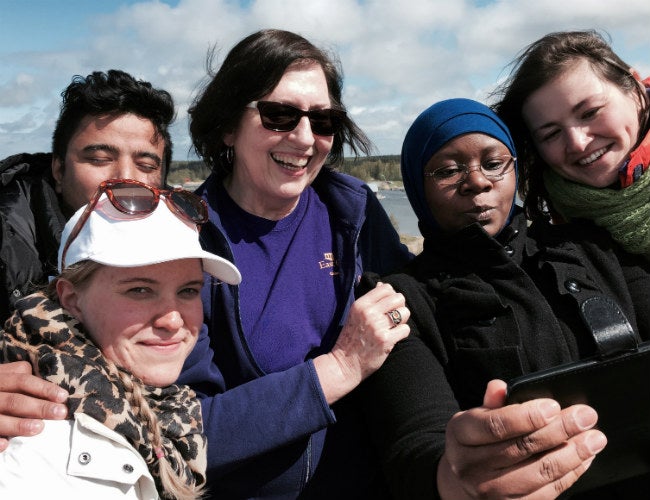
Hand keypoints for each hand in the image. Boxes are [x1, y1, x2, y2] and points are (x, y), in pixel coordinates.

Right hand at [0, 361, 68, 450]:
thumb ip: (21, 377)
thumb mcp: (3, 375)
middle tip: (60, 414)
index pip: (23, 381)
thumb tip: (50, 389)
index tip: (63, 397)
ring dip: (18, 424)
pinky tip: (5, 445)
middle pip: (14, 400)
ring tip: (39, 428)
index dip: (43, 388)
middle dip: (39, 407)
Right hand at [314, 282, 409, 403]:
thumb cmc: (351, 338)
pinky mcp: (385, 340)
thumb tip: (383, 284)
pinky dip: (402, 334)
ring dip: (402, 320)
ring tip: (393, 327)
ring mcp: (377, 326)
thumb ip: (370, 300)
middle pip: (399, 298)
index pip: (386, 288)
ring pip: (405, 313)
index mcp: (360, 304)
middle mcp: (369, 313)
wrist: (344, 364)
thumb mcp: (355, 315)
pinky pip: (405, 329)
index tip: (388, 306)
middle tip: (393, 317)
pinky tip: (393, 338)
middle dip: (399, 307)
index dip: (391, 296)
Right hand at [437, 380, 606, 498]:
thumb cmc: (476, 441)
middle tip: (586, 416)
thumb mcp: (475, 417)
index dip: (527, 416)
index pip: (495, 424)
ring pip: (539, 472)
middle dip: (560, 430)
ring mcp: (490, 491)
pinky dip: (571, 474)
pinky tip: (584, 458)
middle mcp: (470, 465)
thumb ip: (491, 403)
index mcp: (459, 434)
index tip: (554, 406)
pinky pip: (548, 491)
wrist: (464, 481)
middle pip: (522, 447)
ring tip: (594, 438)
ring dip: (573, 454)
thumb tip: (500, 387)